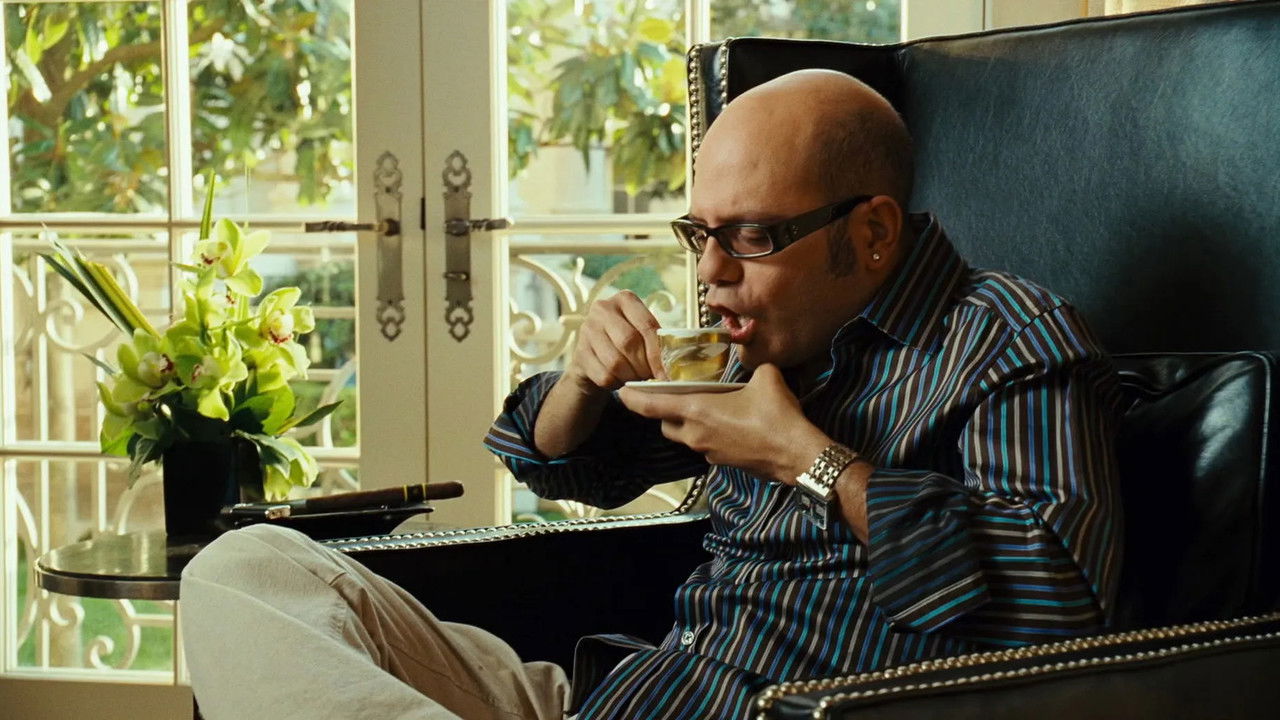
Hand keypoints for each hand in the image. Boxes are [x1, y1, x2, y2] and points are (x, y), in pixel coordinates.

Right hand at [565, 290, 666, 394]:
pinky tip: (620, 380)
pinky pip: (604, 375)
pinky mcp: (579, 353)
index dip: (659, 352)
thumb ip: (659, 342)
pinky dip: (616, 384)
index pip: (647, 325)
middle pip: (630, 343)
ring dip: (630, 377)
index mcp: (625, 299)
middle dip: (644, 365)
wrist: (594, 358)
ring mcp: (587, 329)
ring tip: (636, 378)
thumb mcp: (643, 334)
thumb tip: (673, 368)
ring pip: (615, 362)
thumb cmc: (627, 344)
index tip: (667, 373)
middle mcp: (603, 308)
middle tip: (650, 376)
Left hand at [618, 363, 828, 481]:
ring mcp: (707, 451)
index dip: (634, 399)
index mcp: (698, 411)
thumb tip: (754, 365)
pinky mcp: (722, 462)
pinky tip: (725, 424)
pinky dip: (706, 435)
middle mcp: (696, 433)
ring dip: (684, 424)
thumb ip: (753, 369)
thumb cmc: (777, 416)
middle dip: (662, 412)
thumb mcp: (766, 379)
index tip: (623, 392)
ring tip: (699, 409)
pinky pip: (704, 446)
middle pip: (664, 425)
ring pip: (684, 437)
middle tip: (667, 397)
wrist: (795, 454)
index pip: (653, 406)